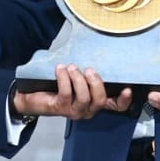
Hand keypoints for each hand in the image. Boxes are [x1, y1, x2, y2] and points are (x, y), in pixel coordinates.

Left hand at [11, 65, 133, 120]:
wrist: (32, 95)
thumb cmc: (58, 83)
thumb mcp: (78, 76)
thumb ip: (89, 70)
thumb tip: (98, 49)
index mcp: (96, 101)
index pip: (116, 106)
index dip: (124, 100)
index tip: (127, 88)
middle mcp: (88, 109)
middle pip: (100, 100)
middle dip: (96, 83)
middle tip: (88, 69)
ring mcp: (75, 111)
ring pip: (84, 98)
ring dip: (78, 79)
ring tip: (71, 67)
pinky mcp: (60, 108)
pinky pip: (66, 94)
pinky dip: (64, 79)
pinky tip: (60, 69)